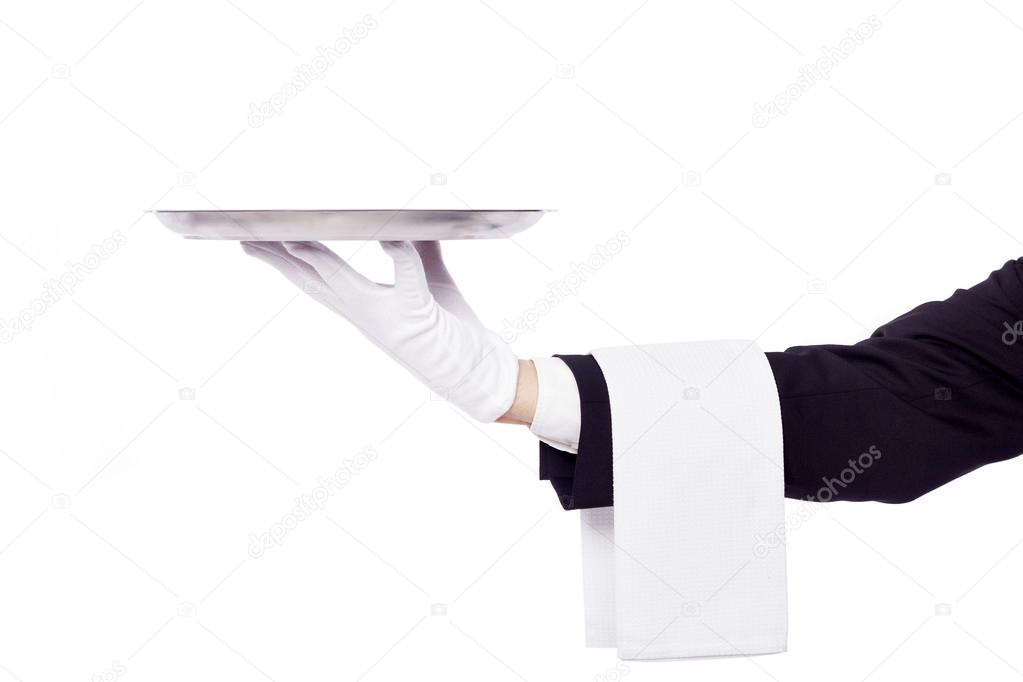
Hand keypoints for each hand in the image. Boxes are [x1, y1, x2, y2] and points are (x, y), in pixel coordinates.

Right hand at [241, 240, 520, 422]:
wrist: (478, 375)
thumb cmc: (452, 331)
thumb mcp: (430, 283)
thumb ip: (417, 252)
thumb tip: (406, 225)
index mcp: (363, 306)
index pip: (314, 280)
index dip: (282, 261)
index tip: (252, 242)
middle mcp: (367, 313)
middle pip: (312, 281)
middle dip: (277, 258)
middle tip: (246, 238)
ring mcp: (388, 317)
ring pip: (342, 282)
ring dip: (317, 258)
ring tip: (291, 235)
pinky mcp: (417, 316)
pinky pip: (408, 281)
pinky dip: (401, 258)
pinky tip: (390, 238)